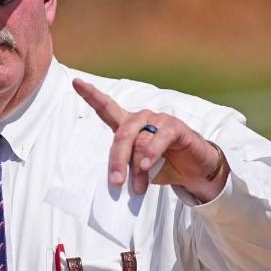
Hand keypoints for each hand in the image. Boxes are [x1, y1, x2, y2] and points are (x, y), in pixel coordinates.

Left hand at [72, 78, 227, 198]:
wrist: (194, 171)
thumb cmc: (163, 166)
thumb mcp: (141, 169)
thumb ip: (130, 167)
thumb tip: (119, 180)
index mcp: (128, 126)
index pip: (106, 107)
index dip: (91, 95)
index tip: (76, 82)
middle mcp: (141, 118)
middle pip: (121, 135)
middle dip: (117, 160)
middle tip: (116, 182)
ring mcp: (158, 120)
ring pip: (140, 141)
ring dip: (138, 167)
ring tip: (138, 188)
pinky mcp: (175, 127)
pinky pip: (160, 138)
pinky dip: (151, 153)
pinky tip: (147, 164)